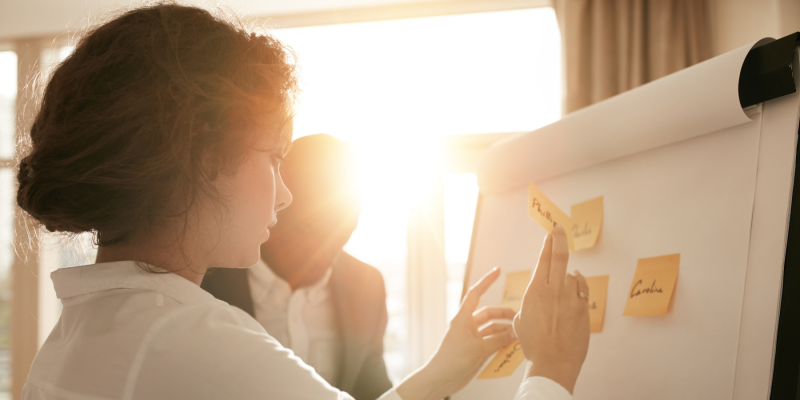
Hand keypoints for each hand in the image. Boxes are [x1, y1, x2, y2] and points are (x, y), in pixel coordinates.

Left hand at [396, 267, 516, 399]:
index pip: (476, 294)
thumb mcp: (478, 348)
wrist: (440, 380)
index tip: (497, 270)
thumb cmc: (451, 360)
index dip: (487, 281)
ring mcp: (472, 339)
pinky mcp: (475, 351)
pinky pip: (492, 343)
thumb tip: (515, 333)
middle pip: (490, 314)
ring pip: (493, 330)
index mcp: (463, 318)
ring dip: (505, 332)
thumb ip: (498, 340)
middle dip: (504, 315)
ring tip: (519, 336)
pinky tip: (512, 348)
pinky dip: (502, 344)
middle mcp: (468, 326)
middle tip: (519, 319)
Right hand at [514, 225, 589, 393]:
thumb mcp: (522, 318)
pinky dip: (579, 285)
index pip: (543, 259)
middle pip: (560, 256)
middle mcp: (553, 291)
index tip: (551, 231)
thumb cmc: (533, 343)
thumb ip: (532, 300)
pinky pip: (582, 290)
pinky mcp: (584, 309)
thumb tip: (540, 291)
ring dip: (568, 277)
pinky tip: (576, 285)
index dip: (548, 242)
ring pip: (573, 276)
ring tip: (564, 285)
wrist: (553, 362)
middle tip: (560, 228)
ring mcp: (571, 299)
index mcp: (535, 291)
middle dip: (560, 238)